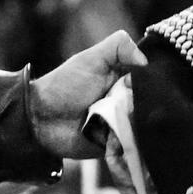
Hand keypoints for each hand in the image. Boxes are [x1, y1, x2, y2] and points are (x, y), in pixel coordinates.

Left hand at [29, 30, 147, 159]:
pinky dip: (132, 143)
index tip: (144, 84)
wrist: (40, 120)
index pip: (152, 81)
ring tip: (121, 121)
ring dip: (137, 125)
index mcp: (125, 79)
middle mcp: (128, 102)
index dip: (152, 83)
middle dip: (143, 106)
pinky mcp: (117, 146)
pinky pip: (135, 146)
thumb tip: (147, 60)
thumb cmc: (64, 86)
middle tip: (126, 104)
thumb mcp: (90, 59)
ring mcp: (123, 124)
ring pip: (145, 127)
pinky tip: (123, 138)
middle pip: (152, 105)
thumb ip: (118, 47)